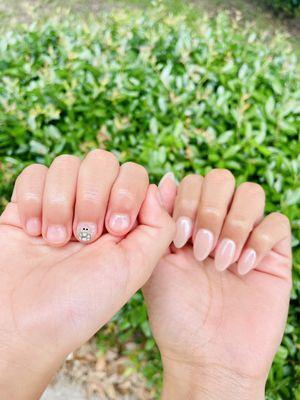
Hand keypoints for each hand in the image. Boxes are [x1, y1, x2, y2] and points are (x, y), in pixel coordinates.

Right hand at [0, 150, 174, 398]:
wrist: (22, 324)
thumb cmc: (80, 304)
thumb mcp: (135, 269)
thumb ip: (158, 227)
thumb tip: (158, 188)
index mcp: (122, 220)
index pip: (134, 174)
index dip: (126, 191)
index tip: (114, 229)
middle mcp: (94, 208)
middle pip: (101, 161)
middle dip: (92, 196)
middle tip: (83, 235)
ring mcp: (60, 204)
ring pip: (67, 164)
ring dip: (61, 202)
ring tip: (55, 240)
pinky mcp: (27, 204)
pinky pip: (34, 173)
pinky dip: (33, 199)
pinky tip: (34, 231)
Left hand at [143, 170, 291, 399]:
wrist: (207, 356)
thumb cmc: (176, 313)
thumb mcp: (155, 263)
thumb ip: (158, 219)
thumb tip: (164, 179)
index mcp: (190, 222)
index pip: (194, 181)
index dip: (187, 201)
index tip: (179, 239)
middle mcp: (218, 224)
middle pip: (222, 179)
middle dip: (209, 210)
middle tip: (200, 249)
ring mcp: (247, 237)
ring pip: (251, 194)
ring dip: (234, 224)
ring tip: (220, 261)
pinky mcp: (273, 255)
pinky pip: (277, 223)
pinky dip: (259, 240)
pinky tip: (243, 268)